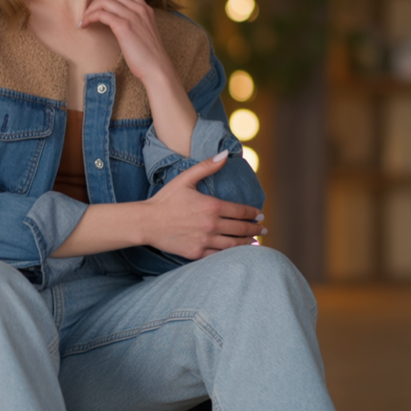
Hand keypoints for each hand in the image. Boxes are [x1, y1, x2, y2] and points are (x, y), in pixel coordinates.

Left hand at [79, 0, 171, 83]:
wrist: (157, 68)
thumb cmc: (149, 56)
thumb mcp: (145, 33)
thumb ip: (135, 23)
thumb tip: (118, 22)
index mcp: (146, 9)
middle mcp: (140, 9)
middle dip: (95, 1)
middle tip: (86, 13)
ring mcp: (133, 16)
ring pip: (105, 2)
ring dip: (90, 10)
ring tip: (84, 21)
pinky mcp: (124, 26)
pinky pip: (102, 14)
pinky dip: (90, 17)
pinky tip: (85, 25)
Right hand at [144, 152, 266, 259]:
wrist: (147, 222)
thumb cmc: (165, 200)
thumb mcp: (185, 179)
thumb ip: (207, 167)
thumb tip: (225, 155)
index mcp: (212, 206)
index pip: (241, 211)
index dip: (253, 213)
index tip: (259, 214)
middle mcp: (211, 225)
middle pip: (241, 229)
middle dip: (255, 229)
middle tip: (263, 229)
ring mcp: (205, 240)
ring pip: (233, 244)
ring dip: (247, 243)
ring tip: (255, 242)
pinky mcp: (197, 252)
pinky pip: (219, 255)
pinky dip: (231, 254)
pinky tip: (236, 252)